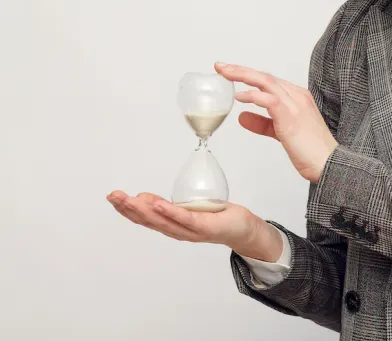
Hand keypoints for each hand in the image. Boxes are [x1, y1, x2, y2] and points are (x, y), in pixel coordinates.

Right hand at [105, 190, 280, 259]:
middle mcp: (177, 231)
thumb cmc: (215, 217)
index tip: (113, 197)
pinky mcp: (205, 226)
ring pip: (163, 221)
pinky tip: (157, 205)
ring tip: (129, 199)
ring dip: (144, 210)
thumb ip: (166, 206)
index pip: (145, 218)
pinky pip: (185, 219)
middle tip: (113, 196)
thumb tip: (144, 197)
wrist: (243, 229)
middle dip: (129, 208)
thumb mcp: (186, 209)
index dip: (127, 210)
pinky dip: (170, 212)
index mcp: (172, 225)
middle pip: (149, 221)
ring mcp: (190, 230)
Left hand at [214, 62, 337, 182]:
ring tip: (225, 74)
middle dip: (241, 70)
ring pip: (265, 82)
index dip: (249, 75)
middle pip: (265, 77)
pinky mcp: (290, 115)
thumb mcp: (281, 133)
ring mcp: (295, 104)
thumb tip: (243, 117)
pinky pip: (268, 99)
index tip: (230, 73)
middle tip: (221, 67)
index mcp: (298, 98)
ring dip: (243, 75)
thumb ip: (262, 123)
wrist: (329, 162)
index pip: (269, 81)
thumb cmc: (311, 150)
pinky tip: (239, 96)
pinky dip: (252, 95)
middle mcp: (297, 96)